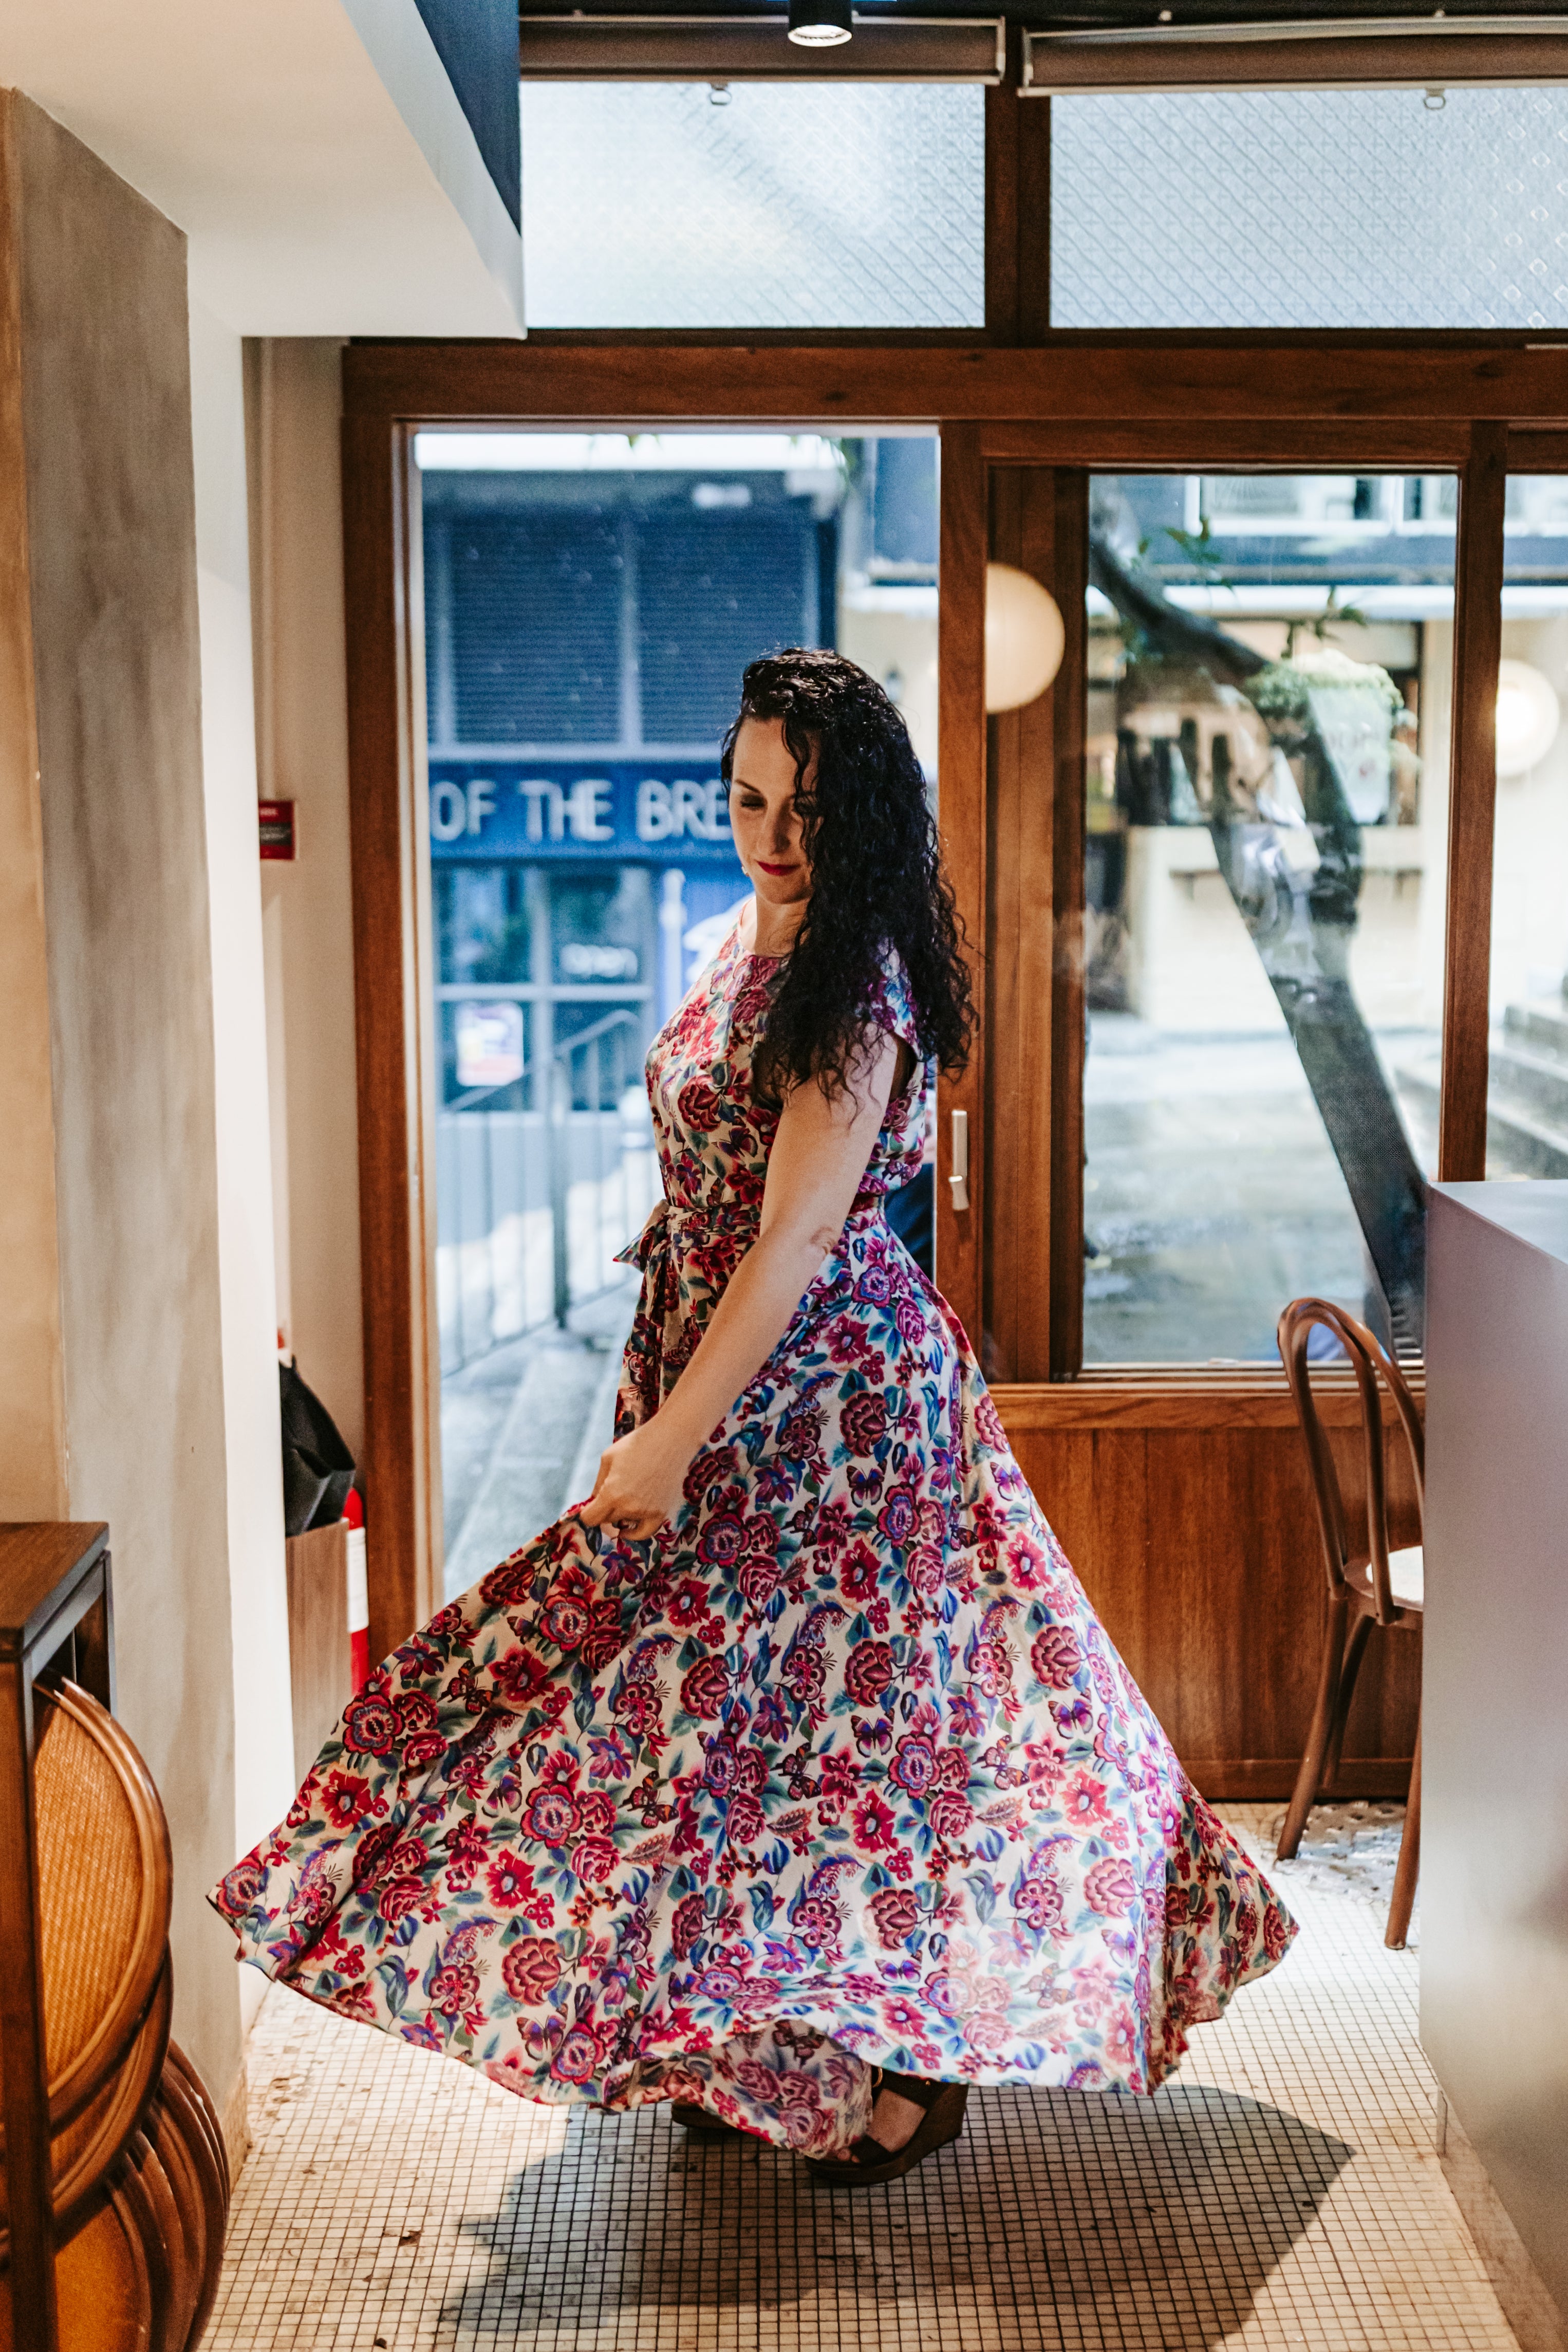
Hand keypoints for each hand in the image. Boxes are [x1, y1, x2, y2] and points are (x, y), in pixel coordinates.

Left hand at [580, 1421, 690, 1541]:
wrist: (671, 1440)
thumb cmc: (637, 1444)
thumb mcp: (608, 1458)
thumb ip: (597, 1483)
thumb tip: (592, 1501)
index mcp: (611, 1494)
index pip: (590, 1518)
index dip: (587, 1512)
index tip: (589, 1506)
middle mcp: (628, 1507)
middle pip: (607, 1519)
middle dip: (604, 1510)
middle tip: (609, 1495)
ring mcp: (646, 1512)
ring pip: (623, 1523)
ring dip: (620, 1514)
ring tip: (626, 1496)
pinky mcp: (661, 1513)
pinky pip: (644, 1533)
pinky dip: (634, 1534)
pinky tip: (627, 1531)